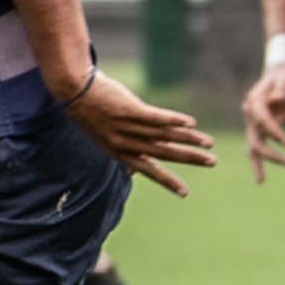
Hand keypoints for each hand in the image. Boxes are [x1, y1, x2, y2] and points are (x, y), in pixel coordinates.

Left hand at [65, 73, 214, 196]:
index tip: (184, 193)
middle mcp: (125, 143)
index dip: (167, 181)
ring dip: (188, 139)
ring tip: (208, 143)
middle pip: (163, 153)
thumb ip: (121, 154)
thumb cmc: (90, 115)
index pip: (148, 170)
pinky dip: (173, 120)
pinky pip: (154, 117)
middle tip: (211, 162)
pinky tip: (190, 123)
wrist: (73, 91)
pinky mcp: (128, 109)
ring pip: (163, 136)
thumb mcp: (103, 141)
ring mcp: (127, 126)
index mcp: (119, 153)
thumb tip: (132, 172)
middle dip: (189, 159)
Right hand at [239, 63, 284, 181]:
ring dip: (257, 164)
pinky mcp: (259, 129)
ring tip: (260, 182)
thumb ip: (283, 88)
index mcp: (254, 100)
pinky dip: (261, 162)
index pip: (262, 119)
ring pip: (252, 146)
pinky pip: (258, 147)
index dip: (274, 131)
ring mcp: (253, 123)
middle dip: (268, 153)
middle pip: (255, 137)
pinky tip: (260, 178)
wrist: (281, 77)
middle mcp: (250, 113)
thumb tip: (277, 100)